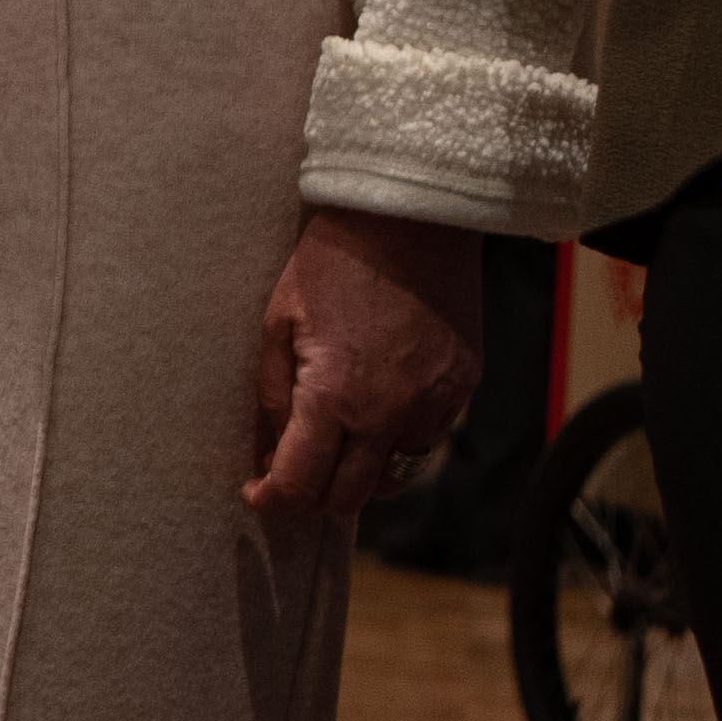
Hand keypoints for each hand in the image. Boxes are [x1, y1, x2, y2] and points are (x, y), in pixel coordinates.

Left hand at [247, 207, 481, 522]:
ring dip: (361, 473)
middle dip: (314, 495)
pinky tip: (377, 411)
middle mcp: (390, 414)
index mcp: (335, 399)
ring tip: (337, 442)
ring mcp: (435, 404)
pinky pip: (428, 440)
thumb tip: (270, 454)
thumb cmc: (331, 266)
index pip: (301, 485)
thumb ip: (274, 400)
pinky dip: (398, 441)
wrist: (409, 220)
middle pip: (350, 498)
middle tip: (292, 470)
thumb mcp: (277, 328)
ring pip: (395, 477)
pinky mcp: (464, 388)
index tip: (257, 494)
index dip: (272, 500)